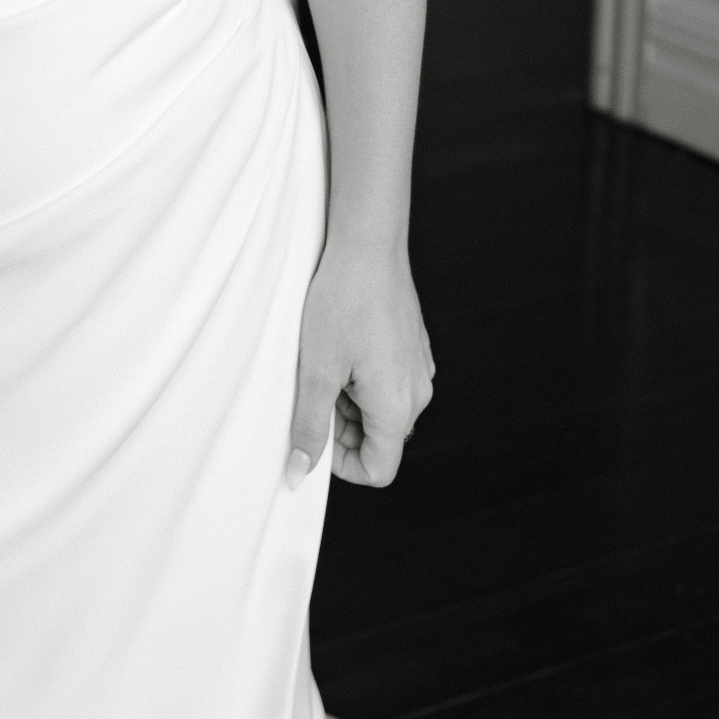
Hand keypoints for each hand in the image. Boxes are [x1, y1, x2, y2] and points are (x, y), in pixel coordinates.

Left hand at [286, 239, 433, 489]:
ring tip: (327, 358)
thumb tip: (298, 473)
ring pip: (382, 409)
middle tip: (313, 386)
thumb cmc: (343, 302)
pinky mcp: (414, 348)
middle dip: (342, 425)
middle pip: (379, 439)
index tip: (314, 429)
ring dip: (350, 398)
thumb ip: (308, 426)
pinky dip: (362, 376)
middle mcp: (418, 393)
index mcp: (397, 407)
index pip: (378, 471)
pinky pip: (389, 381)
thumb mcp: (316, 370)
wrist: (369, 245)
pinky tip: (342, 342)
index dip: (341, 463)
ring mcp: (419, 368)